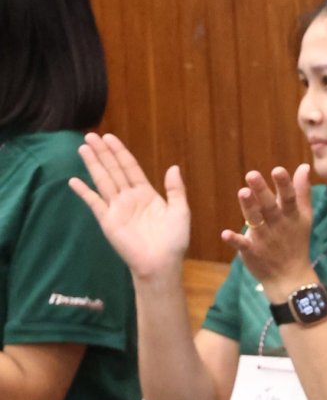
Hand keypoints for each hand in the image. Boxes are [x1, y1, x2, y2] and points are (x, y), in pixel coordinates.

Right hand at [69, 132, 190, 281]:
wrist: (161, 263)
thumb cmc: (174, 241)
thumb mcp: (180, 212)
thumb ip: (176, 190)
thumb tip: (173, 167)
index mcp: (147, 194)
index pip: (130, 168)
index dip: (120, 152)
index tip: (110, 138)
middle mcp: (129, 198)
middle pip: (113, 170)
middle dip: (103, 153)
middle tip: (90, 135)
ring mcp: (117, 208)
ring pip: (103, 181)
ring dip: (93, 165)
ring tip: (83, 148)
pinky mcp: (107, 220)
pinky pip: (94, 203)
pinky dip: (84, 192)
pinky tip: (74, 180)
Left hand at [224, 165, 314, 296]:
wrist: (290, 277)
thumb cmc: (296, 242)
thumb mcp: (304, 217)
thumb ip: (302, 192)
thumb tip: (303, 166)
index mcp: (291, 216)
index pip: (289, 198)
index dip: (284, 184)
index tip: (278, 170)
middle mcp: (279, 226)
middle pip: (270, 206)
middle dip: (262, 191)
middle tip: (252, 174)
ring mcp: (265, 239)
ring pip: (256, 221)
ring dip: (249, 208)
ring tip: (243, 192)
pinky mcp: (252, 252)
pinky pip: (242, 245)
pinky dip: (235, 240)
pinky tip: (225, 234)